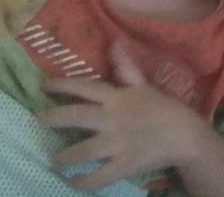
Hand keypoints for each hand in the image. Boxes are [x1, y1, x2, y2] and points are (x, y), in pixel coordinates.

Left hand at [38, 42, 207, 191]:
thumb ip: (125, 68)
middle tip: (38, 118)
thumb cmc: (163, 108)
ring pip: (83, 150)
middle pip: (77, 116)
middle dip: (54, 117)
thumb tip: (113, 43)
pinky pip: (98, 177)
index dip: (62, 85)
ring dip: (64, 156)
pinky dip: (83, 182)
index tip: (44, 86)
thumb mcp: (144, 84)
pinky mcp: (124, 166)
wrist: (185, 136)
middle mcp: (113, 118)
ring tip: (53, 160)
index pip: (85, 87)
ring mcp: (117, 144)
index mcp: (117, 97)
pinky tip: (73, 182)